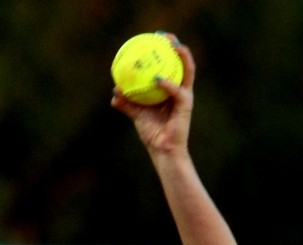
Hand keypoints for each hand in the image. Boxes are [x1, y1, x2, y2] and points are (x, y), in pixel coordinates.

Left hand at [111, 38, 194, 155]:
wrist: (163, 151)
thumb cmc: (153, 134)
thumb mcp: (137, 115)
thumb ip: (127, 102)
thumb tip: (115, 92)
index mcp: (171, 90)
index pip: (171, 66)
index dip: (166, 51)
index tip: (156, 38)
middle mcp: (180, 90)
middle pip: (183, 62)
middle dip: (177, 45)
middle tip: (165, 35)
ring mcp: (185, 96)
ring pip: (187, 70)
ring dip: (182, 55)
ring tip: (173, 45)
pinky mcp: (186, 105)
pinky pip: (176, 90)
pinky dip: (167, 84)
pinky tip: (157, 79)